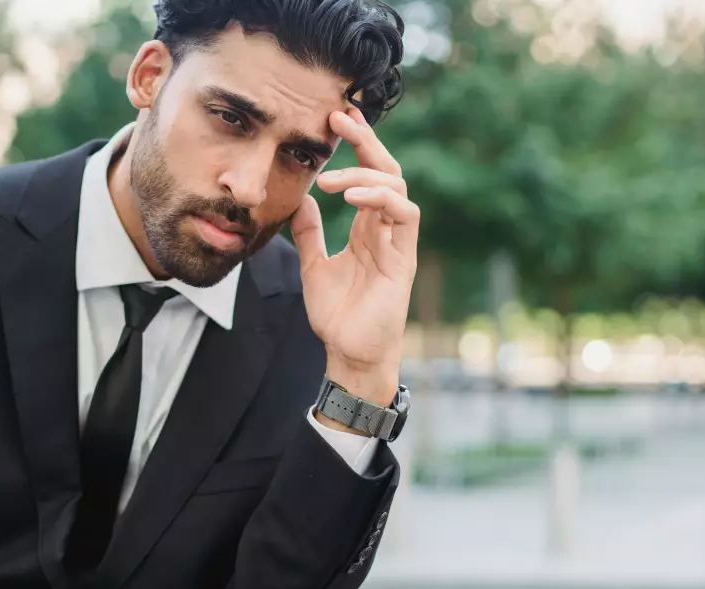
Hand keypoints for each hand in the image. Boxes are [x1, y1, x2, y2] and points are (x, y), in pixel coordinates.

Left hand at [290, 108, 418, 406]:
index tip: (335, 118)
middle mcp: (386, 229)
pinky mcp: (404, 259)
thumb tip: (300, 198)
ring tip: (329, 179)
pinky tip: (352, 198)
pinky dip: (380, 199)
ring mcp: (398, 243)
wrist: (349, 354)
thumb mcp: (313, 265)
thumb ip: (309, 233)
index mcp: (368, 228)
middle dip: (366, 141)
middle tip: (339, 118)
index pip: (369, 175)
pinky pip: (404, 215)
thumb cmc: (337, 316)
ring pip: (396, 187)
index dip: (357, 145)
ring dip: (364, 174)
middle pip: (387, 171)